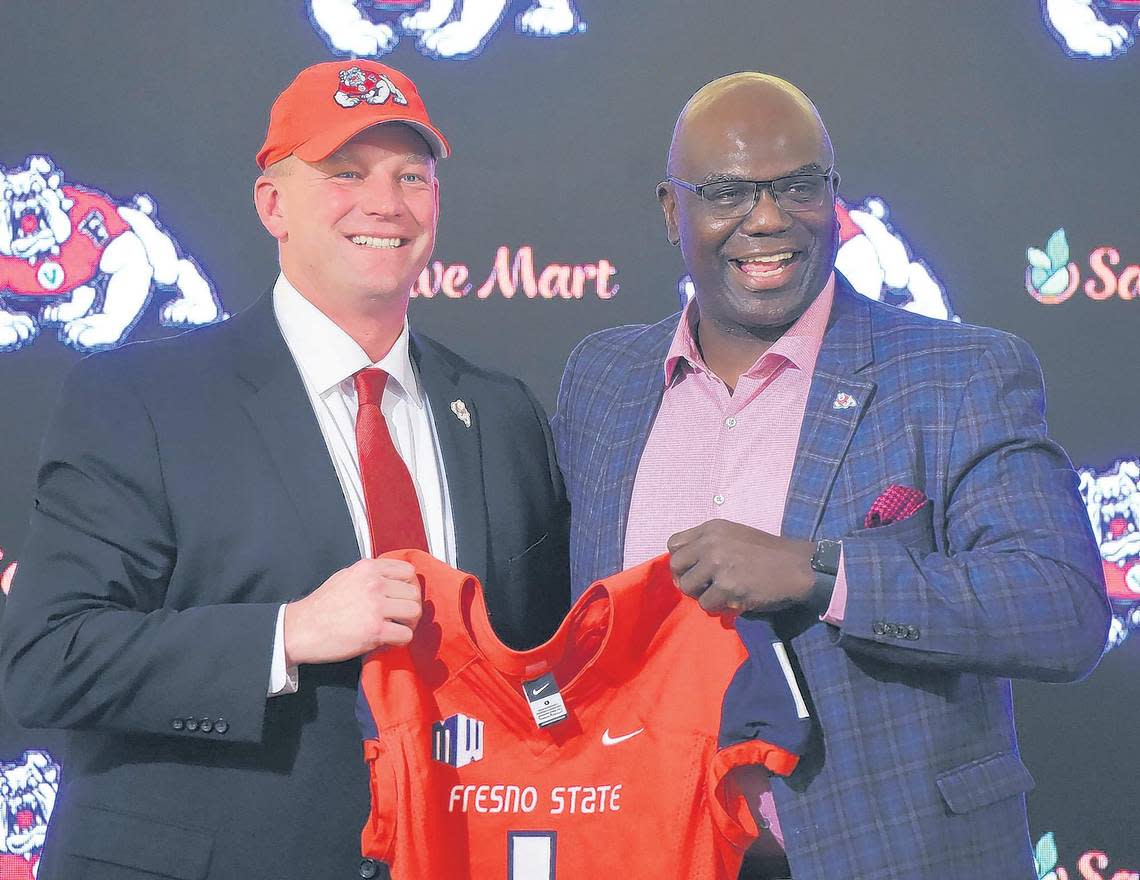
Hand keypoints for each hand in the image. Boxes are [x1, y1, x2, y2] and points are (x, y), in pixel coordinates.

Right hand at [283, 558, 421, 665]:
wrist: (300, 629)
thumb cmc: (321, 605)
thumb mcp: (345, 577)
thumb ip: (369, 576)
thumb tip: (393, 581)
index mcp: (368, 568)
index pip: (408, 571)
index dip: (408, 586)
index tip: (400, 598)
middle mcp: (374, 584)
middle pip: (414, 593)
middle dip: (410, 607)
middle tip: (400, 618)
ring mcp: (376, 607)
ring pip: (414, 612)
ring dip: (408, 623)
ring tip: (396, 629)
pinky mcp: (376, 631)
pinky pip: (406, 635)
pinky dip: (400, 641)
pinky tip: (386, 642)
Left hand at [667, 519, 814, 614]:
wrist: (798, 567)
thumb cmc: (767, 554)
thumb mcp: (734, 536)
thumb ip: (708, 545)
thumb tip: (683, 570)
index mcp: (711, 528)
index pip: (674, 544)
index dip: (681, 561)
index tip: (693, 570)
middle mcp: (710, 543)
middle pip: (675, 566)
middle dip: (686, 579)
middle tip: (704, 587)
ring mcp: (717, 564)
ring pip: (687, 587)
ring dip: (702, 595)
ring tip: (721, 594)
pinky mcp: (726, 586)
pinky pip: (706, 604)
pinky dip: (718, 607)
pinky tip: (734, 600)